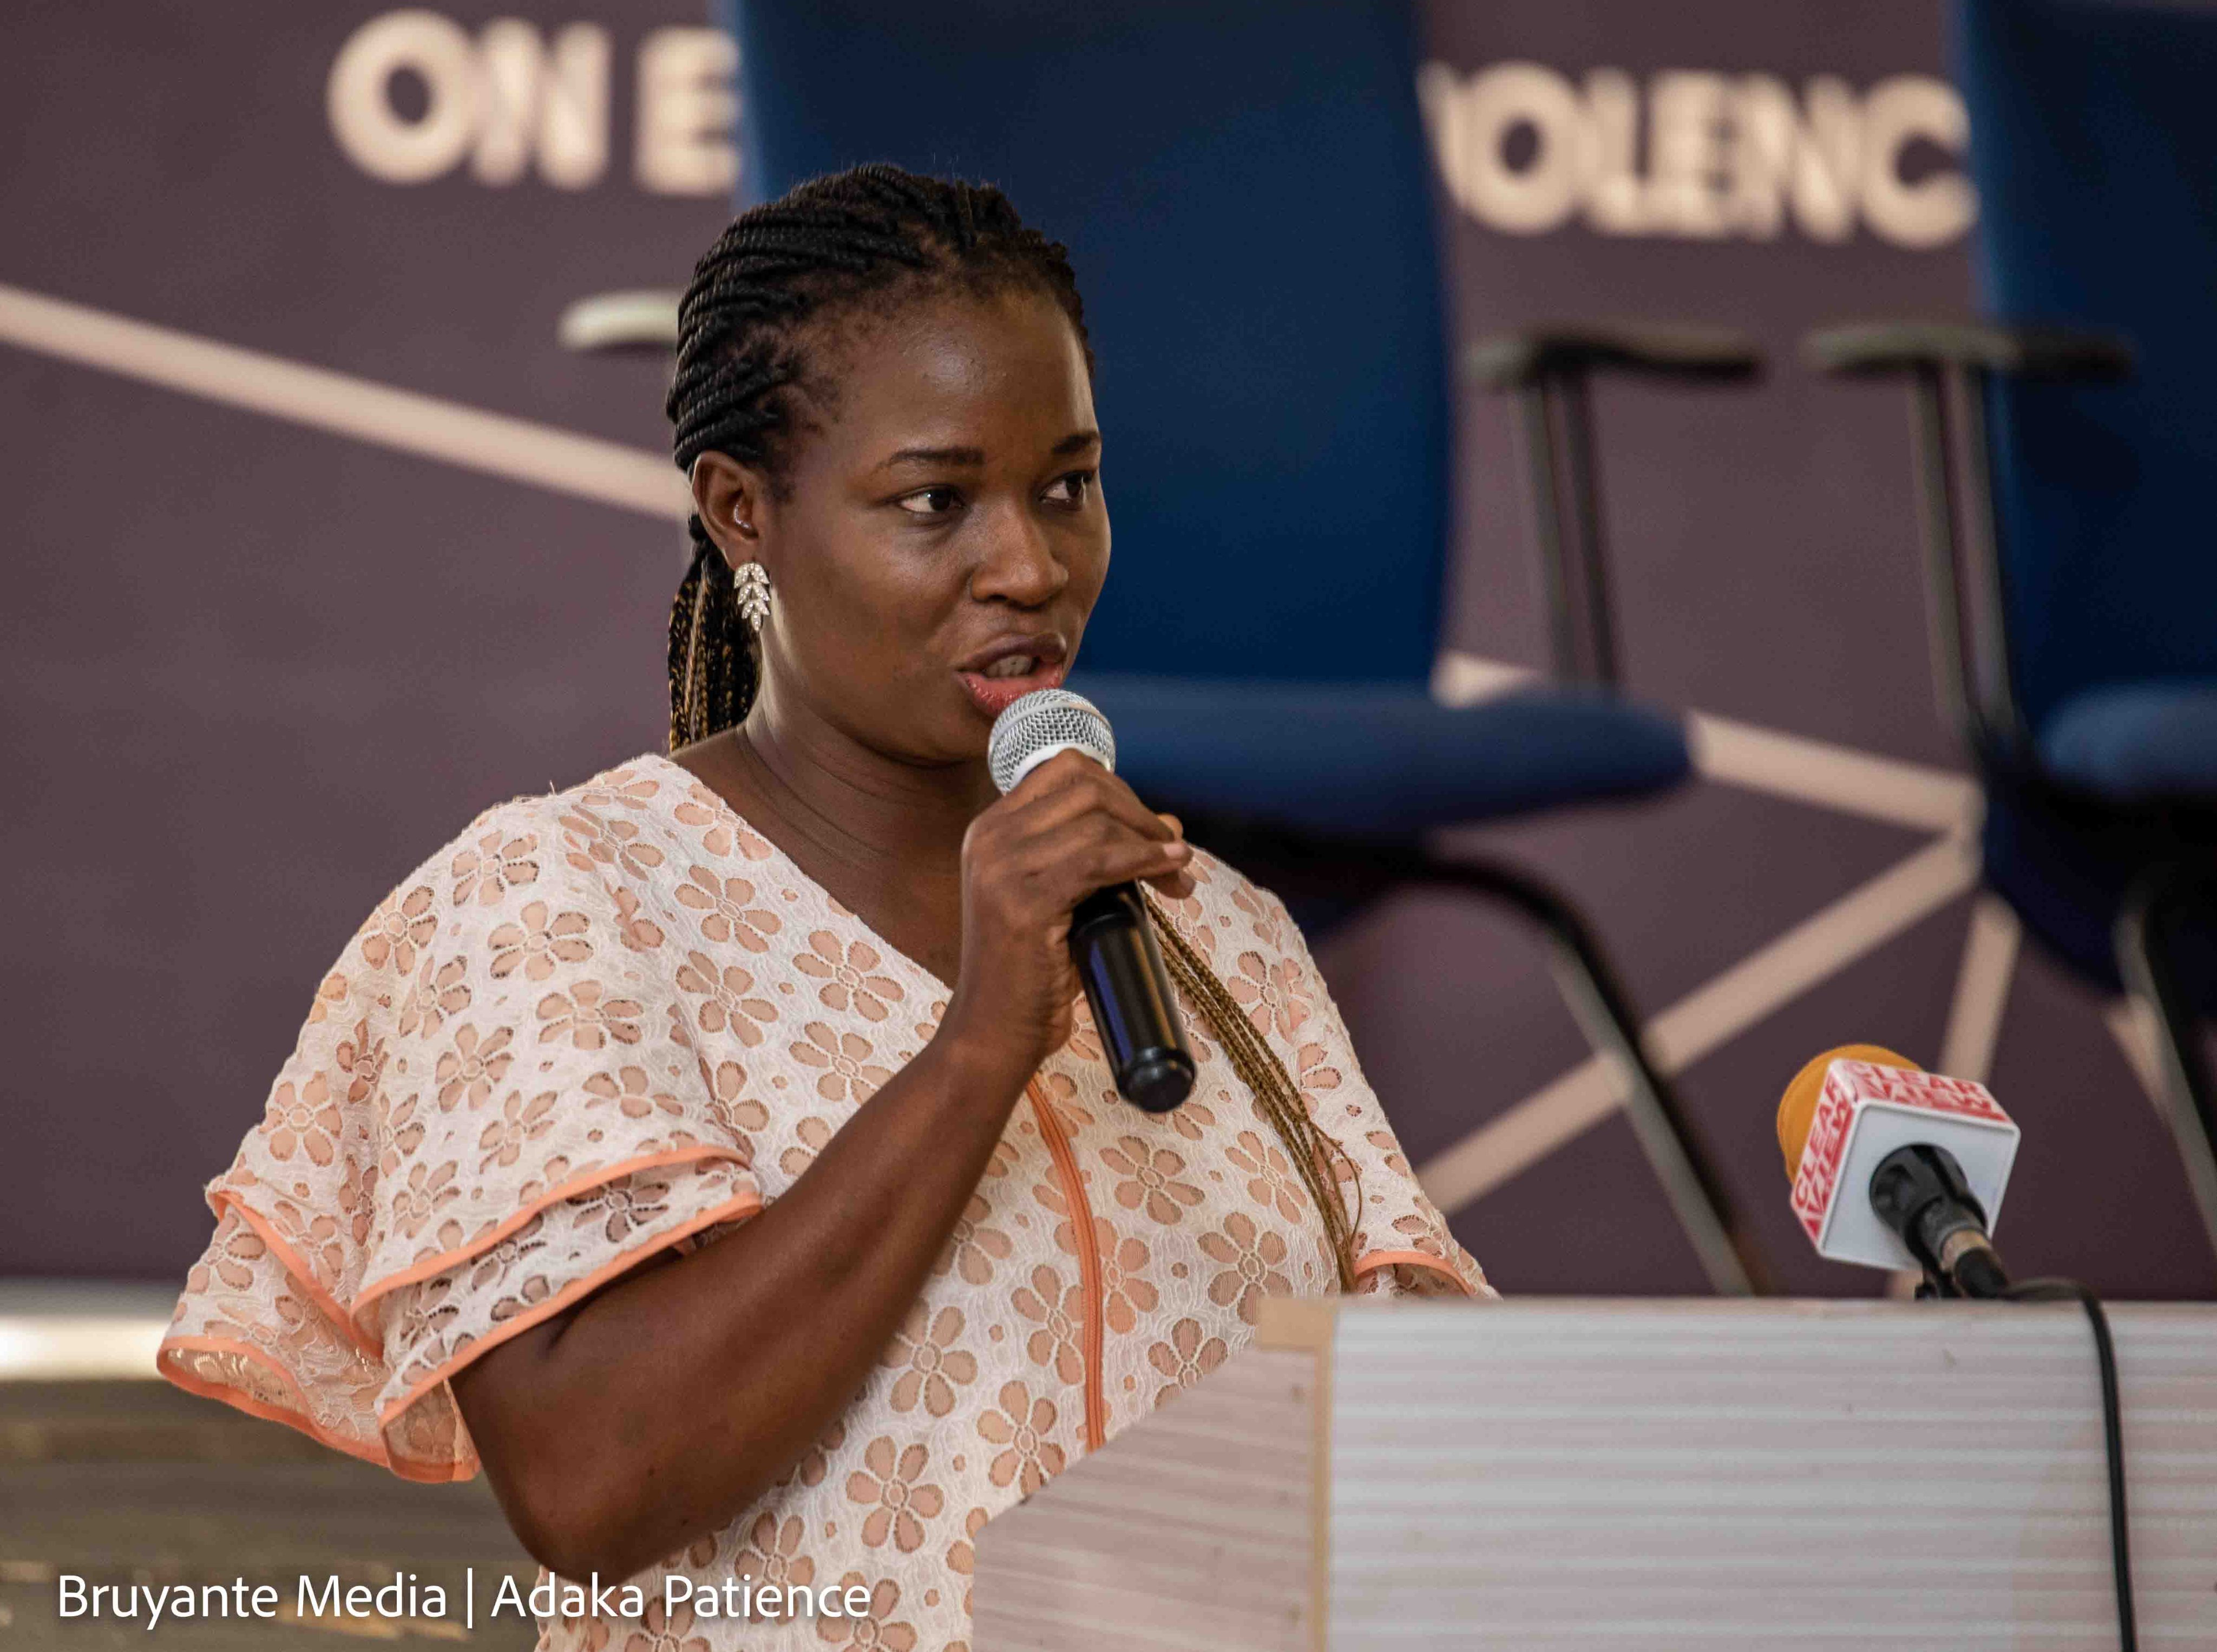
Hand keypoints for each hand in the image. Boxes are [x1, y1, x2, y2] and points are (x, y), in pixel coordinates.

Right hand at [939, 752, 1194, 1083]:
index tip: (1151, 830)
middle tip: (1175, 855)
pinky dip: (1144, 859)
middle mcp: (988, 838)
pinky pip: (1098, 860)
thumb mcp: (1063, 900)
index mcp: (990, 829)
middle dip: (1141, 815)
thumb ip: (1100, 858)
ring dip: (1152, 842)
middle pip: (1086, 787)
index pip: (1065, 770)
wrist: (993, 1034)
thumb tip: (1170, 824)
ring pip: (1097, 820)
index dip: (1120, 790)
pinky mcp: (1023, 903)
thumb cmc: (1033, 972)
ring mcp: (1001, 868)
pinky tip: (1170, 870)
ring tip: (1179, 876)